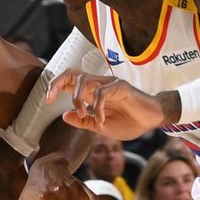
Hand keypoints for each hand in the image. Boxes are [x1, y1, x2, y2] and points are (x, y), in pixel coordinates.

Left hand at [46, 69, 171, 139]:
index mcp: (91, 92)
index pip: (69, 80)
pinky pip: (102, 93)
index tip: (47, 99)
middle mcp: (98, 84)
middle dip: (57, 83)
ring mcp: (109, 84)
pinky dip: (97, 107)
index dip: (55, 86)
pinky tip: (102, 120)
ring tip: (86, 115)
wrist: (152, 121)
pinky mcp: (121, 87)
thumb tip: (64, 115)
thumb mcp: (100, 126)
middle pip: (72, 73)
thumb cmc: (128, 121)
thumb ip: (83, 121)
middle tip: (50, 98)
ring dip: (78, 100)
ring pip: (84, 81)